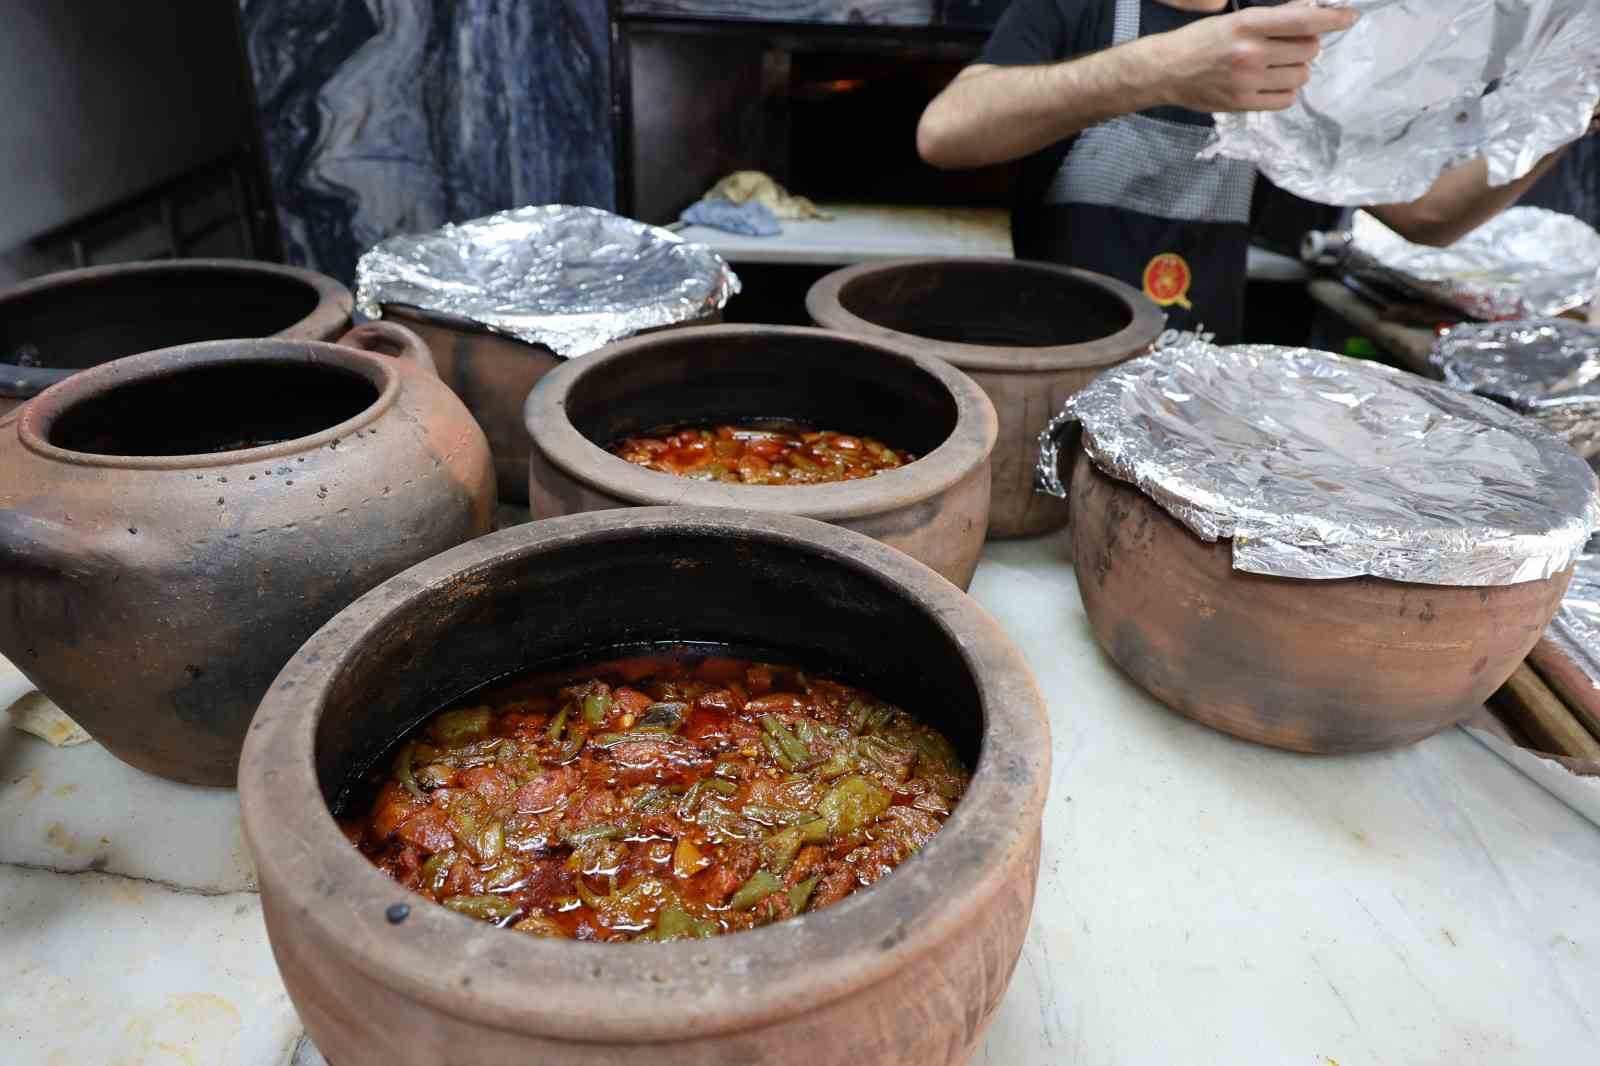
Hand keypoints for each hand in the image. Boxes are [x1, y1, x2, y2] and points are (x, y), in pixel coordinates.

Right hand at [1145, 2, 1359, 112]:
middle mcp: (1250, 52)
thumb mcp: (1234, 19)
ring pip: (1300, 76)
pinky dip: (1285, 92)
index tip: (1350, 17)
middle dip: (1306, 46)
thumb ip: (1271, 19)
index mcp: (1248, 24)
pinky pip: (1286, 100)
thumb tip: (1310, 13)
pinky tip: (1271, 85)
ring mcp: (1247, 81)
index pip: (1303, 20)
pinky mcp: (1243, 104)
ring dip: (1296, 70)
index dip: (1332, 18)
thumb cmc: (1200, 40)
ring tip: (1275, 68)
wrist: (1165, 71)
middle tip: (1288, 48)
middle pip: (1308, 50)